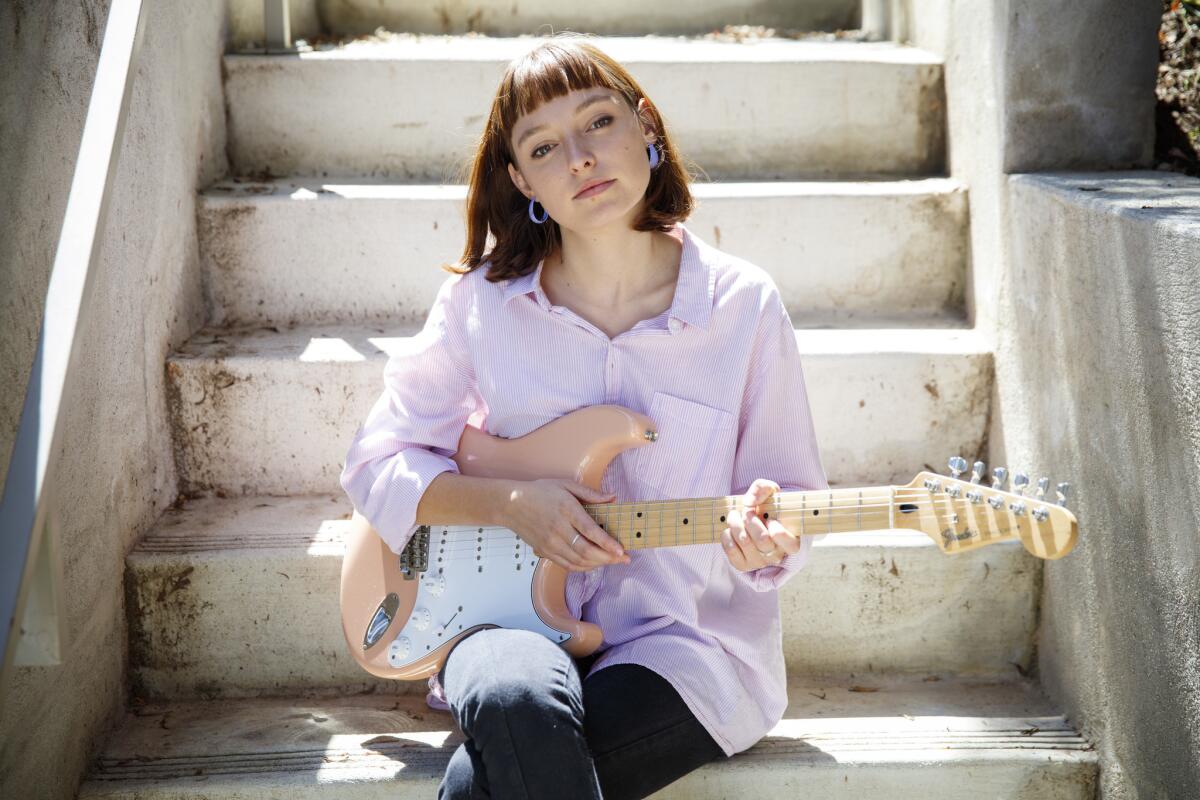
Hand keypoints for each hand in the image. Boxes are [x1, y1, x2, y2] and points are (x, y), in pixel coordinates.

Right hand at [499, 478, 630, 572]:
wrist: (511, 504)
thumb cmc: (540, 492)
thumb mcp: (566, 485)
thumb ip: (590, 494)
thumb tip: (613, 498)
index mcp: (567, 510)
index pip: (590, 531)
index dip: (608, 544)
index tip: (621, 551)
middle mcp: (558, 529)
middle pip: (586, 551)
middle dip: (608, 558)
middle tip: (623, 559)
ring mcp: (550, 543)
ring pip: (578, 561)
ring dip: (598, 564)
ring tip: (612, 562)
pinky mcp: (544, 551)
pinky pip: (567, 565)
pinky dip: (583, 567)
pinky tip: (594, 564)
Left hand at [721, 478, 800, 571]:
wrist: (752, 520)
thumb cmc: (765, 508)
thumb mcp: (770, 493)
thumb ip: (764, 488)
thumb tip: (750, 502)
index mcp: (790, 541)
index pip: (789, 544)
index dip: (778, 530)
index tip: (770, 518)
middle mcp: (776, 554)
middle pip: (762, 540)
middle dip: (750, 520)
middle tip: (745, 511)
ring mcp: (759, 561)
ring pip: (745, 542)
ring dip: (735, 524)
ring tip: (734, 515)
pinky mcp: (743, 565)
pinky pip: (731, 551)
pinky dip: (726, 536)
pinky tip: (729, 530)